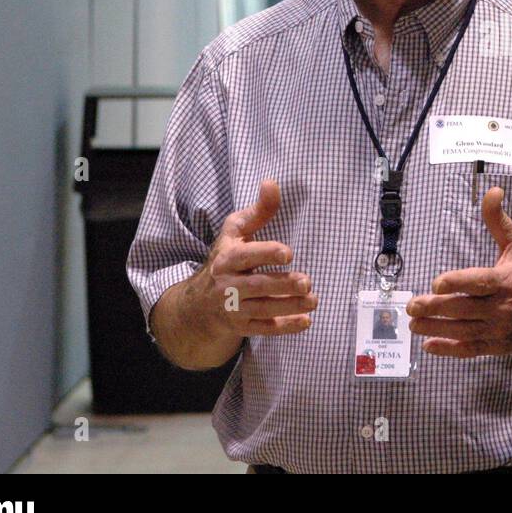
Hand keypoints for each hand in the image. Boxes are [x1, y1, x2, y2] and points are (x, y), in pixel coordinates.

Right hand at [186, 178, 317, 338]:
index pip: (245, 256)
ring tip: (313, 299)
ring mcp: (233, 308)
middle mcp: (227, 285)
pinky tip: (305, 321)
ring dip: (289, 306)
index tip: (288, 253)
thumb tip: (272, 183)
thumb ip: (258, 211)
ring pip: (262, 309)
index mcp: (226, 258)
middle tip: (307, 281)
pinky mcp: (241, 326)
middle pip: (256, 286)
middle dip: (282, 285)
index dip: (266, 253)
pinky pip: (263, 328)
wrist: (198, 304)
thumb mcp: (235, 232)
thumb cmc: (225, 259)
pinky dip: (284, 327)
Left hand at [408, 187, 511, 357]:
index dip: (457, 283)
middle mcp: (501, 307)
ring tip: (413, 323)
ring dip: (434, 327)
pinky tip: (428, 344)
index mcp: (506, 281)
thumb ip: (498, 221)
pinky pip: (469, 349)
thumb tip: (492, 190)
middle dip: (435, 308)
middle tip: (412, 305)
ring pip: (462, 330)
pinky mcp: (495, 345)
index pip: (479, 283)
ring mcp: (497, 329)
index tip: (437, 282)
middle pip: (463, 308)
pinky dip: (448, 349)